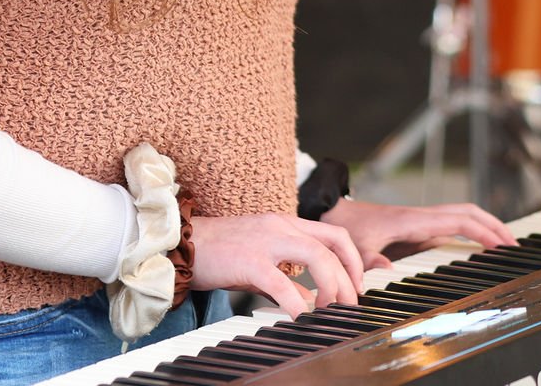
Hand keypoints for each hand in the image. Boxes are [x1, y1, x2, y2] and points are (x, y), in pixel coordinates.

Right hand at [189, 212, 363, 318]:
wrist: (185, 243)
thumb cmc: (220, 252)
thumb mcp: (260, 256)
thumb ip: (286, 275)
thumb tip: (309, 301)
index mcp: (285, 223)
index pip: (334, 234)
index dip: (353, 260)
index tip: (356, 285)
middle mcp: (281, 226)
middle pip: (332, 246)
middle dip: (348, 279)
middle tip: (348, 305)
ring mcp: (267, 241)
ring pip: (317, 257)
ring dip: (332, 287)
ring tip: (329, 310)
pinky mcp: (250, 261)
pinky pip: (283, 284)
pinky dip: (297, 303)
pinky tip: (300, 318)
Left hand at [319, 198, 516, 269]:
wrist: (335, 211)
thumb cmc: (347, 228)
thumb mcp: (356, 248)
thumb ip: (370, 260)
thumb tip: (387, 271)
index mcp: (413, 220)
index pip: (457, 220)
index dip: (483, 231)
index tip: (503, 245)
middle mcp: (421, 216)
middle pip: (467, 213)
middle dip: (493, 225)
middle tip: (515, 246)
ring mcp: (421, 220)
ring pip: (461, 216)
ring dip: (484, 226)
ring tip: (505, 246)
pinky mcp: (418, 226)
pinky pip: (450, 225)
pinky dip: (469, 232)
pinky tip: (476, 247)